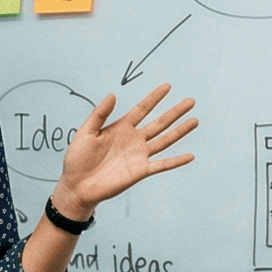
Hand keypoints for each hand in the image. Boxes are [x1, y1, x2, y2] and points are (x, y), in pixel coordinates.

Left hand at [53, 84, 198, 217]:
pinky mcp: (140, 171)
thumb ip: (100, 114)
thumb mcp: (86, 131)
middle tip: (191, 101)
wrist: (76, 185)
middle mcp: (134, 139)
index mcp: (121, 127)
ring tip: (195, 120)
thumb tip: (112, 95)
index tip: (167, 86)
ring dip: (180, 131)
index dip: (154, 98)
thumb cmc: (77, 159)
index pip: (142, 109)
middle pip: (159, 122)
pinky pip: (162, 165)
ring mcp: (139, 155)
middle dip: (175, 112)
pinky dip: (176, 161)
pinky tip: (190, 156)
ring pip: (165, 140)